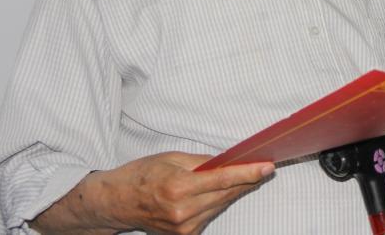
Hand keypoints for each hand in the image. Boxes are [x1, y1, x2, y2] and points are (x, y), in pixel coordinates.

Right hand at [62, 152, 273, 234]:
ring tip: (237, 176)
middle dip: (246, 180)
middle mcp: (182, 211)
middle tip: (262, 166)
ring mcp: (183, 227)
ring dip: (231, 192)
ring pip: (220, 206)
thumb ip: (203, 162)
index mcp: (178, 187)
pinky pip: (209, 216)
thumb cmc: (141, 175)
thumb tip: (229, 161)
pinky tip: (212, 193)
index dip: (248, 173)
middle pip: (226, 194)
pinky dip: (215, 203)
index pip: (223, 180)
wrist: (116, 202)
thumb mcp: (171, 158)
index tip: (268, 167)